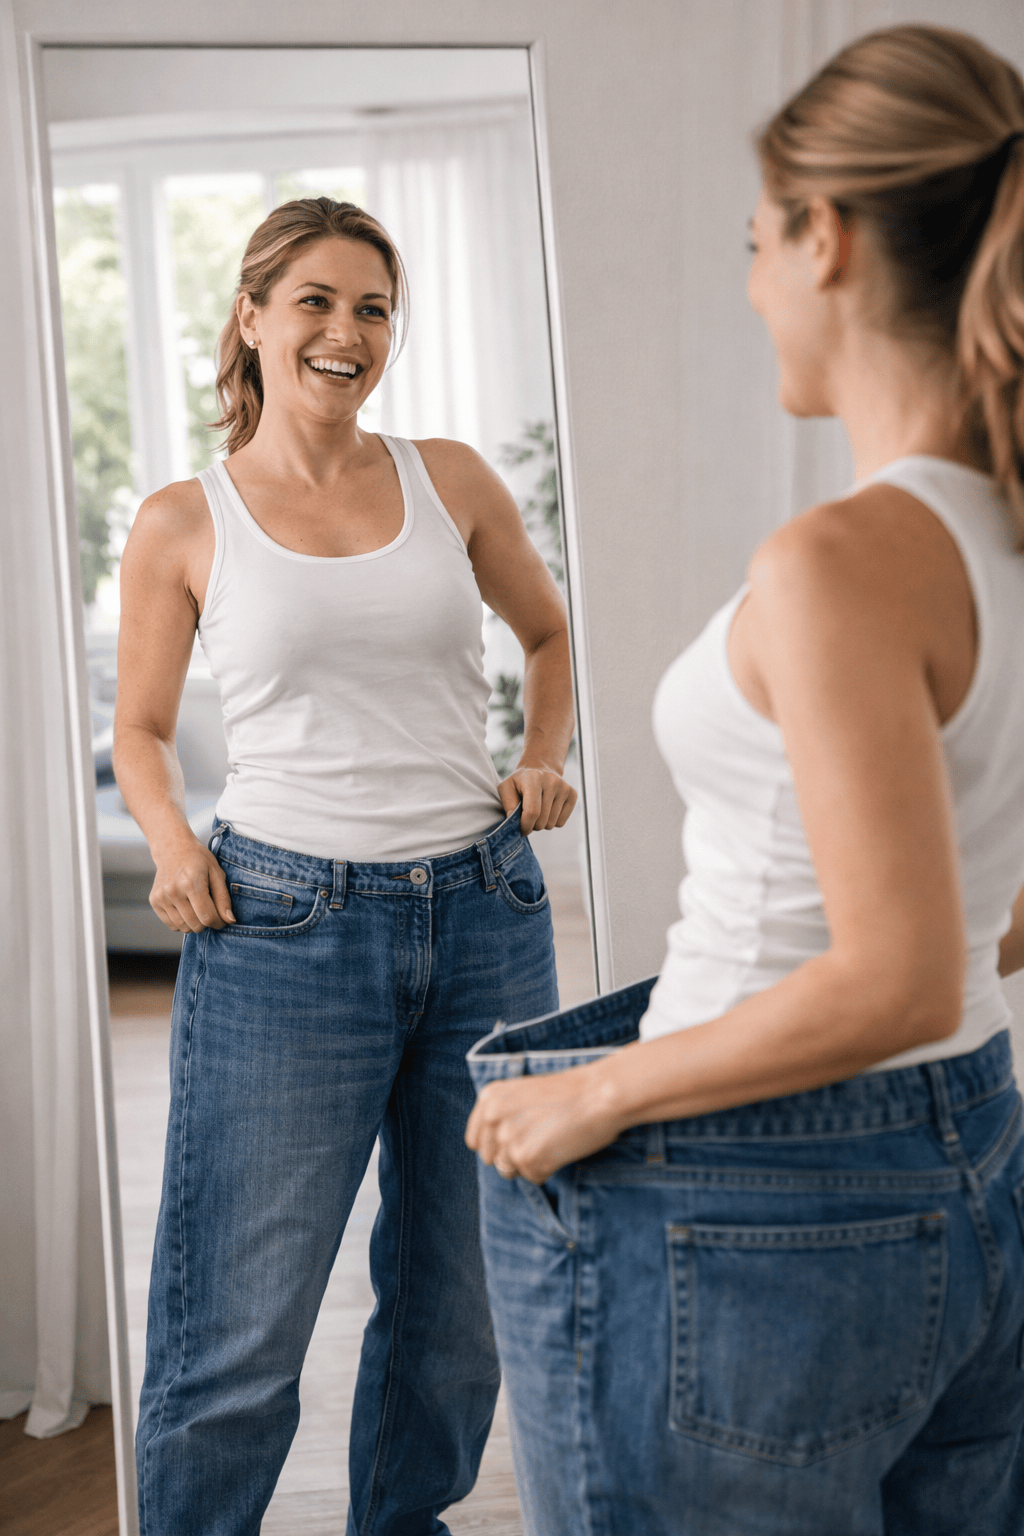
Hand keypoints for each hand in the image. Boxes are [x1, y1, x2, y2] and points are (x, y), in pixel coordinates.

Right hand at [149, 838, 234, 932]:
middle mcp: (173, 891)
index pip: (207, 916)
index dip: (219, 923)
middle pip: (195, 925)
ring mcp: (161, 897)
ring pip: (183, 928)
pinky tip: (186, 908)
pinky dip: (182, 922)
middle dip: (207, 924)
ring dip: (194, 924)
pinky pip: (172, 925)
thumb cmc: (198, 860)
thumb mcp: (217, 873)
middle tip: (211, 912)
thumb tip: (229, 920)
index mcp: (191, 882)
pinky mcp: (154, 901)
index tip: (223, 921)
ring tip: (198, 908)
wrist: (173, 848)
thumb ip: (223, 898)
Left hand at [465, 1064, 622, 1184]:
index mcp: (490, 1098)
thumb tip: (496, 1149)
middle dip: (514, 1157)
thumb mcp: (525, 1094)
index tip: (516, 1142)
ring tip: (553, 1142)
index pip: (475, 1140)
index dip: (496, 1146)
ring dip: (530, 1164)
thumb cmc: (571, 1093)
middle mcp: (492, 1117)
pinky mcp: (526, 1158)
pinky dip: (549, 1169)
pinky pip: (533, 1178)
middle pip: (492, 1159)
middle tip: (543, 1140)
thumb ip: (505, 1116)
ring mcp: (507, 1138)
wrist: (599, 1094)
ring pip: (509, 1171)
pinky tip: (562, 1148)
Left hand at [498, 763, 577, 833]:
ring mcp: (564, 788)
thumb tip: (514, 819)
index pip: (532, 812)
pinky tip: (547, 810)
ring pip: (551, 824)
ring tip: (537, 811)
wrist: (539, 769)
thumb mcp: (506, 787)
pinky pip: (561, 822)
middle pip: (542, 821)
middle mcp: (552, 781)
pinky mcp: (572, 794)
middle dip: (532, 825)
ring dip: (542, 824)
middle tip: (528, 817)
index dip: (525, 826)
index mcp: (533, 779)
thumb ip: (507, 803)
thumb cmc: (520, 782)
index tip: (521, 829)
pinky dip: (552, 822)